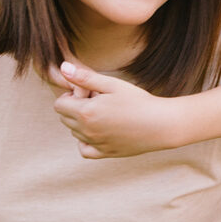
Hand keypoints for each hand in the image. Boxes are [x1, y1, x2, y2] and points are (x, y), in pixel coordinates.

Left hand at [53, 61, 181, 157]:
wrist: (162, 124)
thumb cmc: (138, 101)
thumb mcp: (112, 84)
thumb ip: (85, 77)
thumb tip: (62, 68)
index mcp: (86, 112)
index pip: (59, 104)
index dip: (71, 95)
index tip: (89, 92)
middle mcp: (86, 130)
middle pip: (64, 118)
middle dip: (75, 108)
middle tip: (99, 101)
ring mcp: (95, 143)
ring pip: (74, 132)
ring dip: (82, 122)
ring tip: (106, 114)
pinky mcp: (105, 153)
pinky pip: (84, 149)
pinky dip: (86, 141)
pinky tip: (100, 131)